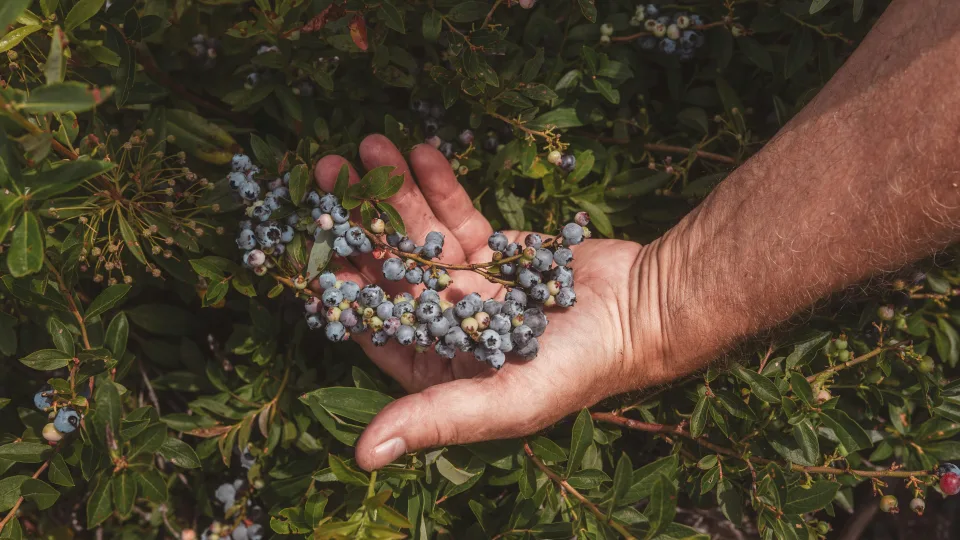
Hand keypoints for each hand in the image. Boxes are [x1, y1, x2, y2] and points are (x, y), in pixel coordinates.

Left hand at [313, 135, 671, 470]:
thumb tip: (360, 459)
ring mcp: (469, 281)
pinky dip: (437, 184)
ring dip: (393, 191)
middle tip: (330, 174)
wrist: (642, 310)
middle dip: (361, 222)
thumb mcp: (505, 401)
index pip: (378, 327)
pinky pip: (456, 213)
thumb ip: (435, 420)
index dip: (347, 294)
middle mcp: (446, 324)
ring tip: (368, 146)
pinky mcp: (495, 247)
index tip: (320, 254)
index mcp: (440, 367)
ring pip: (419, 233)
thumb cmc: (579, 368)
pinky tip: (417, 150)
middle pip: (390, 269)